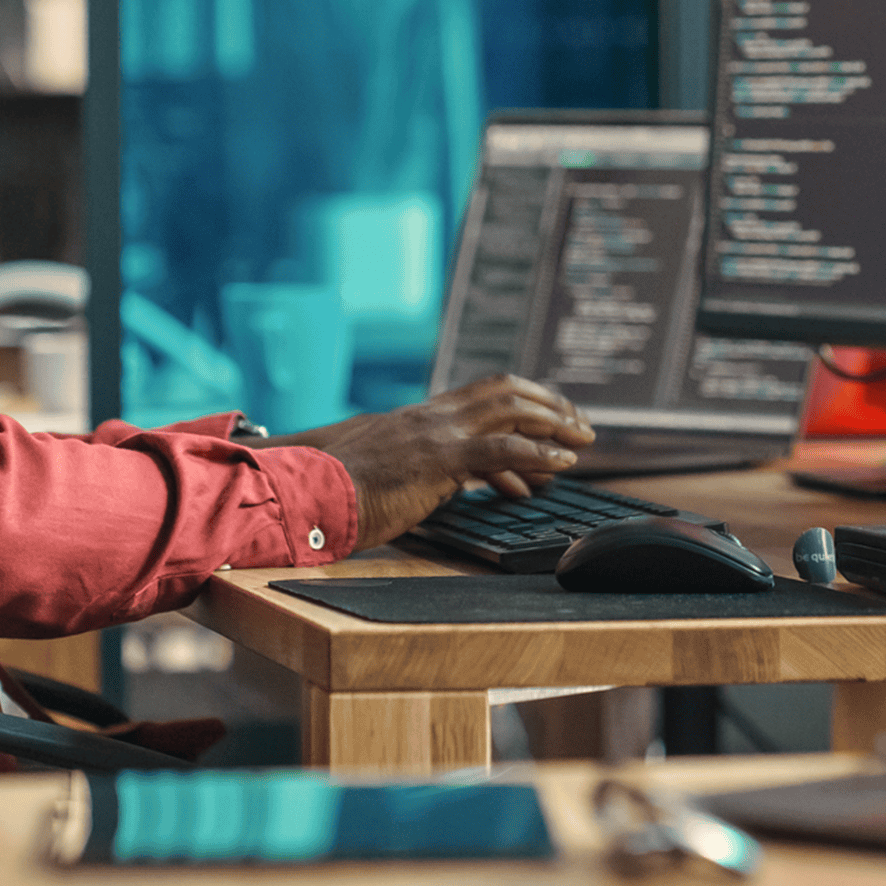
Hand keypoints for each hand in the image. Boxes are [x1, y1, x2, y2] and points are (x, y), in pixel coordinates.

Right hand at [242, 375, 595, 552]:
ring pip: (509, 407)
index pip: (476, 395)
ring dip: (553, 420)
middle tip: (578, 422)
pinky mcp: (437, 459)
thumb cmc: (327, 492)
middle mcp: (427, 417)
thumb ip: (403, 472)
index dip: (518, 400)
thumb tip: (428, 486)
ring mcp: (433, 434)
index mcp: (412, 420)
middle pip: (501, 390)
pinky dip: (539, 452)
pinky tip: (563, 463)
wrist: (302, 495)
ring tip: (583, 438)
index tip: (546, 417)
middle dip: (546, 402)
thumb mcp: (373, 474)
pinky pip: (502, 448)